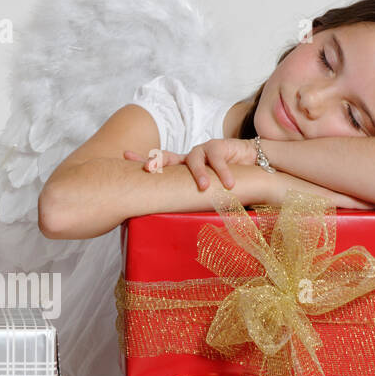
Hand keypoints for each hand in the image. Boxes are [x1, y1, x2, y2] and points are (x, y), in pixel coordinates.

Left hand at [124, 138, 256, 191]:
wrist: (250, 164)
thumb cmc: (223, 184)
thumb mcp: (205, 194)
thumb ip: (192, 202)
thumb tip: (174, 229)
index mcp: (179, 170)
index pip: (158, 165)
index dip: (142, 160)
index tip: (125, 156)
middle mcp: (186, 159)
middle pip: (166, 157)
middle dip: (156, 161)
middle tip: (148, 169)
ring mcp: (201, 151)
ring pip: (194, 160)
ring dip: (199, 174)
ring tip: (203, 187)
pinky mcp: (218, 146)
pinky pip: (218, 159)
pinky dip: (222, 172)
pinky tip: (228, 184)